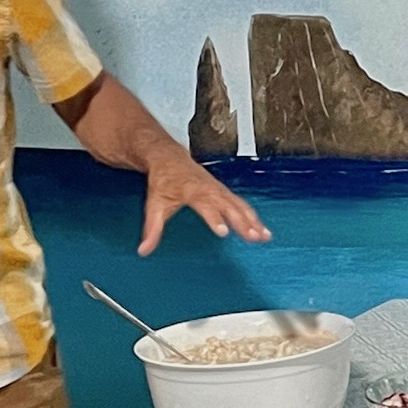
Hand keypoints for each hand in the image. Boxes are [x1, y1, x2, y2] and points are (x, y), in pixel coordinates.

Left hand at [139, 152, 270, 255]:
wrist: (169, 158)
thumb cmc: (163, 180)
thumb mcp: (154, 204)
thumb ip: (152, 229)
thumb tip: (144, 250)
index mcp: (193, 191)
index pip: (207, 206)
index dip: (216, 218)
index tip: (224, 231)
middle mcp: (210, 189)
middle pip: (230, 206)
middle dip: (242, 222)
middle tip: (253, 236)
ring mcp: (220, 190)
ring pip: (240, 205)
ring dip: (253, 221)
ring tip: (263, 236)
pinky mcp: (224, 191)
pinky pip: (242, 204)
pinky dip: (253, 217)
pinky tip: (261, 229)